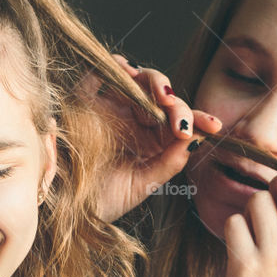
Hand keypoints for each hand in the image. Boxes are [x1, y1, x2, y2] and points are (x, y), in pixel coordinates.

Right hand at [86, 55, 221, 221]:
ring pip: (137, 81)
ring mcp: (109, 108)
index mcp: (149, 141)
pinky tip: (126, 69)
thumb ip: (169, 163)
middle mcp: (132, 121)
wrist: (62, 209)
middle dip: (177, 106)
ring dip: (154, 84)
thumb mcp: (142, 185)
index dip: (197, 120)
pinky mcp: (83, 103)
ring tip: (163, 98)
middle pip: (161, 99)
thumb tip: (195, 139)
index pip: (178, 123)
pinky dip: (112, 66)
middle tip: (181, 125)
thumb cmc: (100, 201)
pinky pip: (97, 76)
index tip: (214, 126)